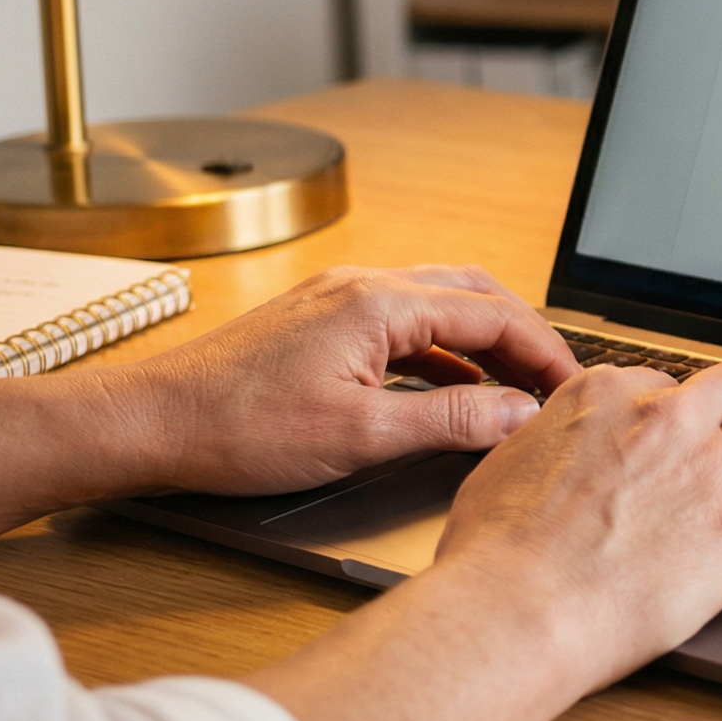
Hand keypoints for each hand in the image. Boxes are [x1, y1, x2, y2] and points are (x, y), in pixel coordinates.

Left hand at [110, 264, 581, 498]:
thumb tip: (517, 413)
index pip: (493, 315)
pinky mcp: (322, 319)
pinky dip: (444, 350)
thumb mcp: (359, 436)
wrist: (150, 423)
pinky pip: (406, 321)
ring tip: (517, 386)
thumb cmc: (236, 429)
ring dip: (486, 340)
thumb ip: (450, 421)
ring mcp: (340, 298)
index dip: (544, 352)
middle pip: (475, 295)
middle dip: (524, 337)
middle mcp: (364, 285)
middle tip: (556, 383)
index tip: (571, 388)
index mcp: (380, 303)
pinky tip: (453, 389)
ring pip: (441, 303)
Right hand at [433, 359, 721, 691]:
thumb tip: (551, 447)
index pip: (663, 383)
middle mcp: (667, 419)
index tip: (683, 433)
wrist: (514, 611)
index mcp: (607, 396)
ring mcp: (711, 470)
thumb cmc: (493, 558)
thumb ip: (546, 443)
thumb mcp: (504, 468)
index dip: (678, 412)